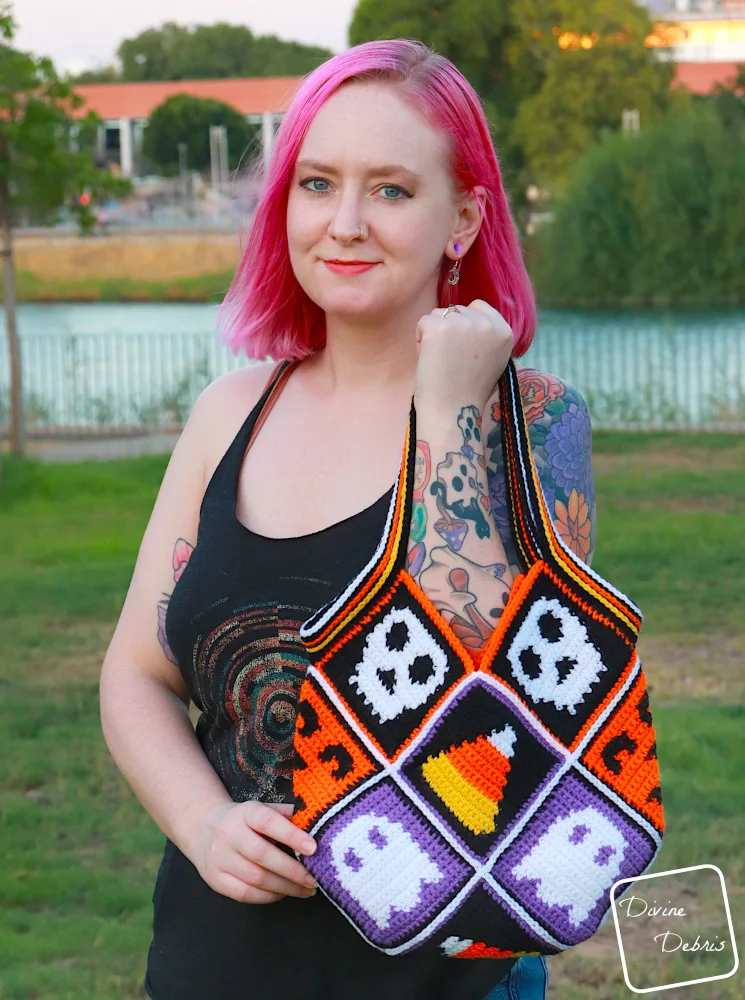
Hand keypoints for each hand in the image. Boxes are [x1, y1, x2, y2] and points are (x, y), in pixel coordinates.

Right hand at [188, 801, 317, 903]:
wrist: (203, 827)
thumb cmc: (244, 820)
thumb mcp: (262, 808)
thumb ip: (287, 815)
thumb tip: (317, 823)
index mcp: (245, 812)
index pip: (269, 822)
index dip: (292, 835)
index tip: (313, 848)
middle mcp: (229, 834)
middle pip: (262, 855)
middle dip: (292, 871)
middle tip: (314, 879)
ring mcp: (219, 858)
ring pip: (255, 879)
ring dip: (284, 888)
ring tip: (305, 890)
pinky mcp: (214, 879)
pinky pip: (245, 894)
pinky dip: (268, 896)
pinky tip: (283, 893)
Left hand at [414, 299, 513, 410]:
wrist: (452, 411)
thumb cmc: (468, 392)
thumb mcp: (493, 361)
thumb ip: (487, 337)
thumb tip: (470, 318)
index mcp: (505, 332)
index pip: (478, 307)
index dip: (465, 325)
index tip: (463, 350)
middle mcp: (487, 324)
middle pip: (457, 310)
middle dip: (449, 330)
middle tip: (452, 361)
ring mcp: (463, 323)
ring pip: (439, 314)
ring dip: (434, 335)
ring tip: (442, 362)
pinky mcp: (440, 327)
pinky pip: (423, 322)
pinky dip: (421, 340)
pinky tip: (430, 360)